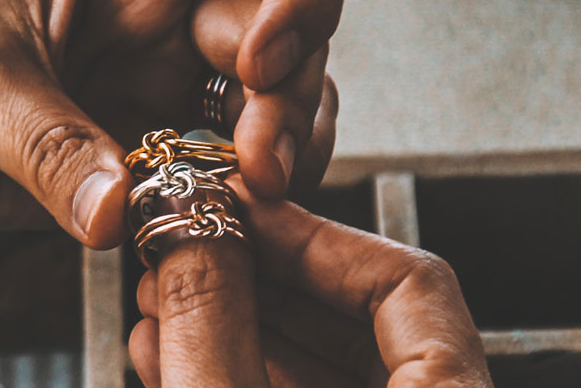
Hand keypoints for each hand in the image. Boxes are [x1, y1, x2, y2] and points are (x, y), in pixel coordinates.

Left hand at [0, 0, 349, 245]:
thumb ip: (46, 143)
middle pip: (294, 39)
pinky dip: (224, 212)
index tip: (263, 61)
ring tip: (231, 202)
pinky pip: (207, 187)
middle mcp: (158, 13)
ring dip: (274, 163)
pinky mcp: (120, 163)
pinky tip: (197, 229)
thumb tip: (122, 210)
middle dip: (290, 104)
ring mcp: (146, 90)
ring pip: (269, 119)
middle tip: (250, 168)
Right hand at [129, 178, 492, 386]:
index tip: (245, 209)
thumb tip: (196, 231)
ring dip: (242, 325)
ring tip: (168, 298)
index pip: (412, 282)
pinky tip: (174, 353)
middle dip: (263, 277)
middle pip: (366, 321)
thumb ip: (211, 318)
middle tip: (195, 246)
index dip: (315, 234)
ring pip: (329, 369)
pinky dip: (243, 376)